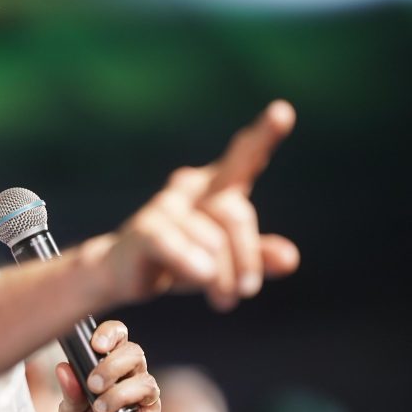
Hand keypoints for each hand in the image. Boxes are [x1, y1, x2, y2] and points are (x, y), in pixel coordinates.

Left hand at [57, 320, 160, 411]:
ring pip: (147, 386)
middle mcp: (135, 382)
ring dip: (120, 396)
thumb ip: (69, 393)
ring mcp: (148, 407)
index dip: (111, 334)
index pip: (121, 339)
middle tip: (93, 385)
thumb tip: (63, 368)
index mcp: (116, 371)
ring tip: (99, 411)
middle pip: (136, 355)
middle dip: (113, 366)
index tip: (96, 345)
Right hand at [93, 99, 299, 310]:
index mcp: (215, 187)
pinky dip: (191, 262)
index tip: (283, 111)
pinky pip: (174, 243)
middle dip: (247, 257)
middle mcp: (190, 188)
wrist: (121, 273)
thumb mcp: (226, 262)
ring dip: (222, 277)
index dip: (263, 136)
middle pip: (234, 212)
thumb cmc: (180, 258)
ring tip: (225, 300)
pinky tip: (202, 275)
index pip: (243, 159)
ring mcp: (165, 206)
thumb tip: (290, 258)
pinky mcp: (144, 229)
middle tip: (247, 292)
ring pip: (211, 240)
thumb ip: (258, 257)